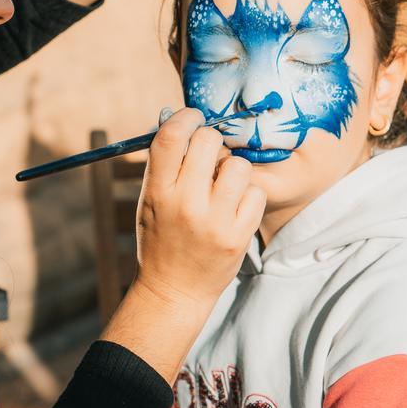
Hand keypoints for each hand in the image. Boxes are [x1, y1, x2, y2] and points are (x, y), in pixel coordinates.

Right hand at [134, 108, 265, 310]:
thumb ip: (164, 163)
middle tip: (210, 154)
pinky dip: (248, 195)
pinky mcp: (239, 236)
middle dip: (212, 141)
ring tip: (224, 185)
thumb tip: (178, 118)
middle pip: (208, 142)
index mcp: (158, 192)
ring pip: (238, 165)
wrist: (174, 290)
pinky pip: (256, 192)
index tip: (193, 118)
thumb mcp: (150, 200)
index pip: (171, 137)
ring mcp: (214, 221)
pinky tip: (235, 207)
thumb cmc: (161, 237)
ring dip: (234, 169)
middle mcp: (185, 204)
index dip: (185, 117)